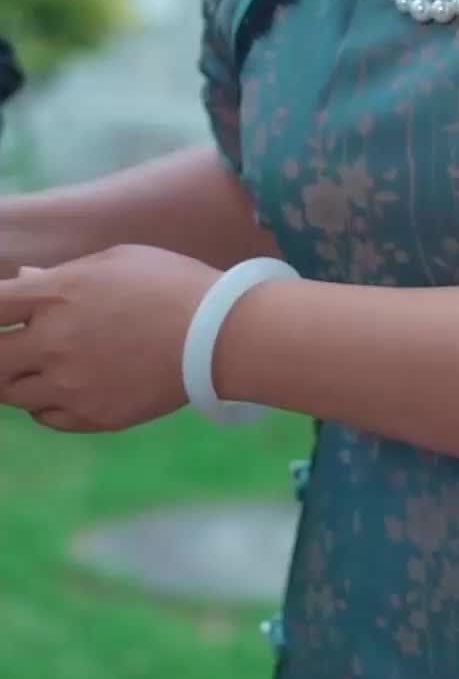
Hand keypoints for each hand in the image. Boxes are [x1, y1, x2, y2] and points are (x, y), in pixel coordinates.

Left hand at [0, 247, 221, 432]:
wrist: (218, 336)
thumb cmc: (170, 284)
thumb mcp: (114, 261)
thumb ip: (60, 275)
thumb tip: (21, 280)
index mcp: (56, 295)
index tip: (4, 313)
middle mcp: (53, 344)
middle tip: (13, 345)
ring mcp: (69, 385)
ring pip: (11, 394)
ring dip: (17, 377)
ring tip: (44, 362)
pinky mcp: (91, 416)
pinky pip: (44, 416)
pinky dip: (45, 402)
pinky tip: (66, 384)